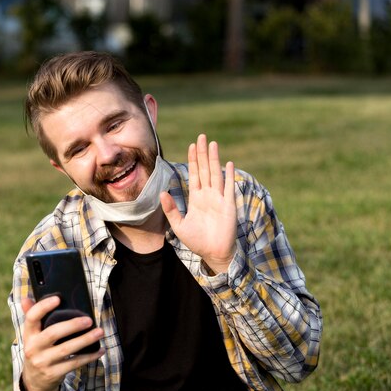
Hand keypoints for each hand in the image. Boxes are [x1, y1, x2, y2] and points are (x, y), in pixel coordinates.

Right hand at [20, 296, 104, 390]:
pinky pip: (74, 363)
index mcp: (28, 334)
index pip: (31, 318)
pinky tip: (100, 350)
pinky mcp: (54, 373)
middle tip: (89, 320)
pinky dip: (89, 356)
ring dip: (85, 340)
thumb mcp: (32, 336)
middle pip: (53, 333)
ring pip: (66, 349)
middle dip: (72, 325)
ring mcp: (43, 362)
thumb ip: (31, 316)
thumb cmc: (38, 350)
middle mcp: (33, 348)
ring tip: (99, 332)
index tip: (57, 298)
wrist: (34, 381)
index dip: (43, 307)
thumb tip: (26, 298)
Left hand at [160, 134, 236, 273]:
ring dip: (214, 159)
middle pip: (205, 169)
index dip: (193, 160)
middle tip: (202, 137)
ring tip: (213, 144)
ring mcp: (219, 199)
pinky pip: (229, 188)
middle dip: (203, 154)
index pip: (194, 174)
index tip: (192, 146)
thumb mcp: (178, 225)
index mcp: (196, 198)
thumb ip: (170, 209)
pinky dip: (229, 176)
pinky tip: (228, 164)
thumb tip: (161, 193)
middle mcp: (208, 195)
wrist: (213, 254)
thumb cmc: (197, 241)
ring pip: (216, 174)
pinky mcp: (229, 205)